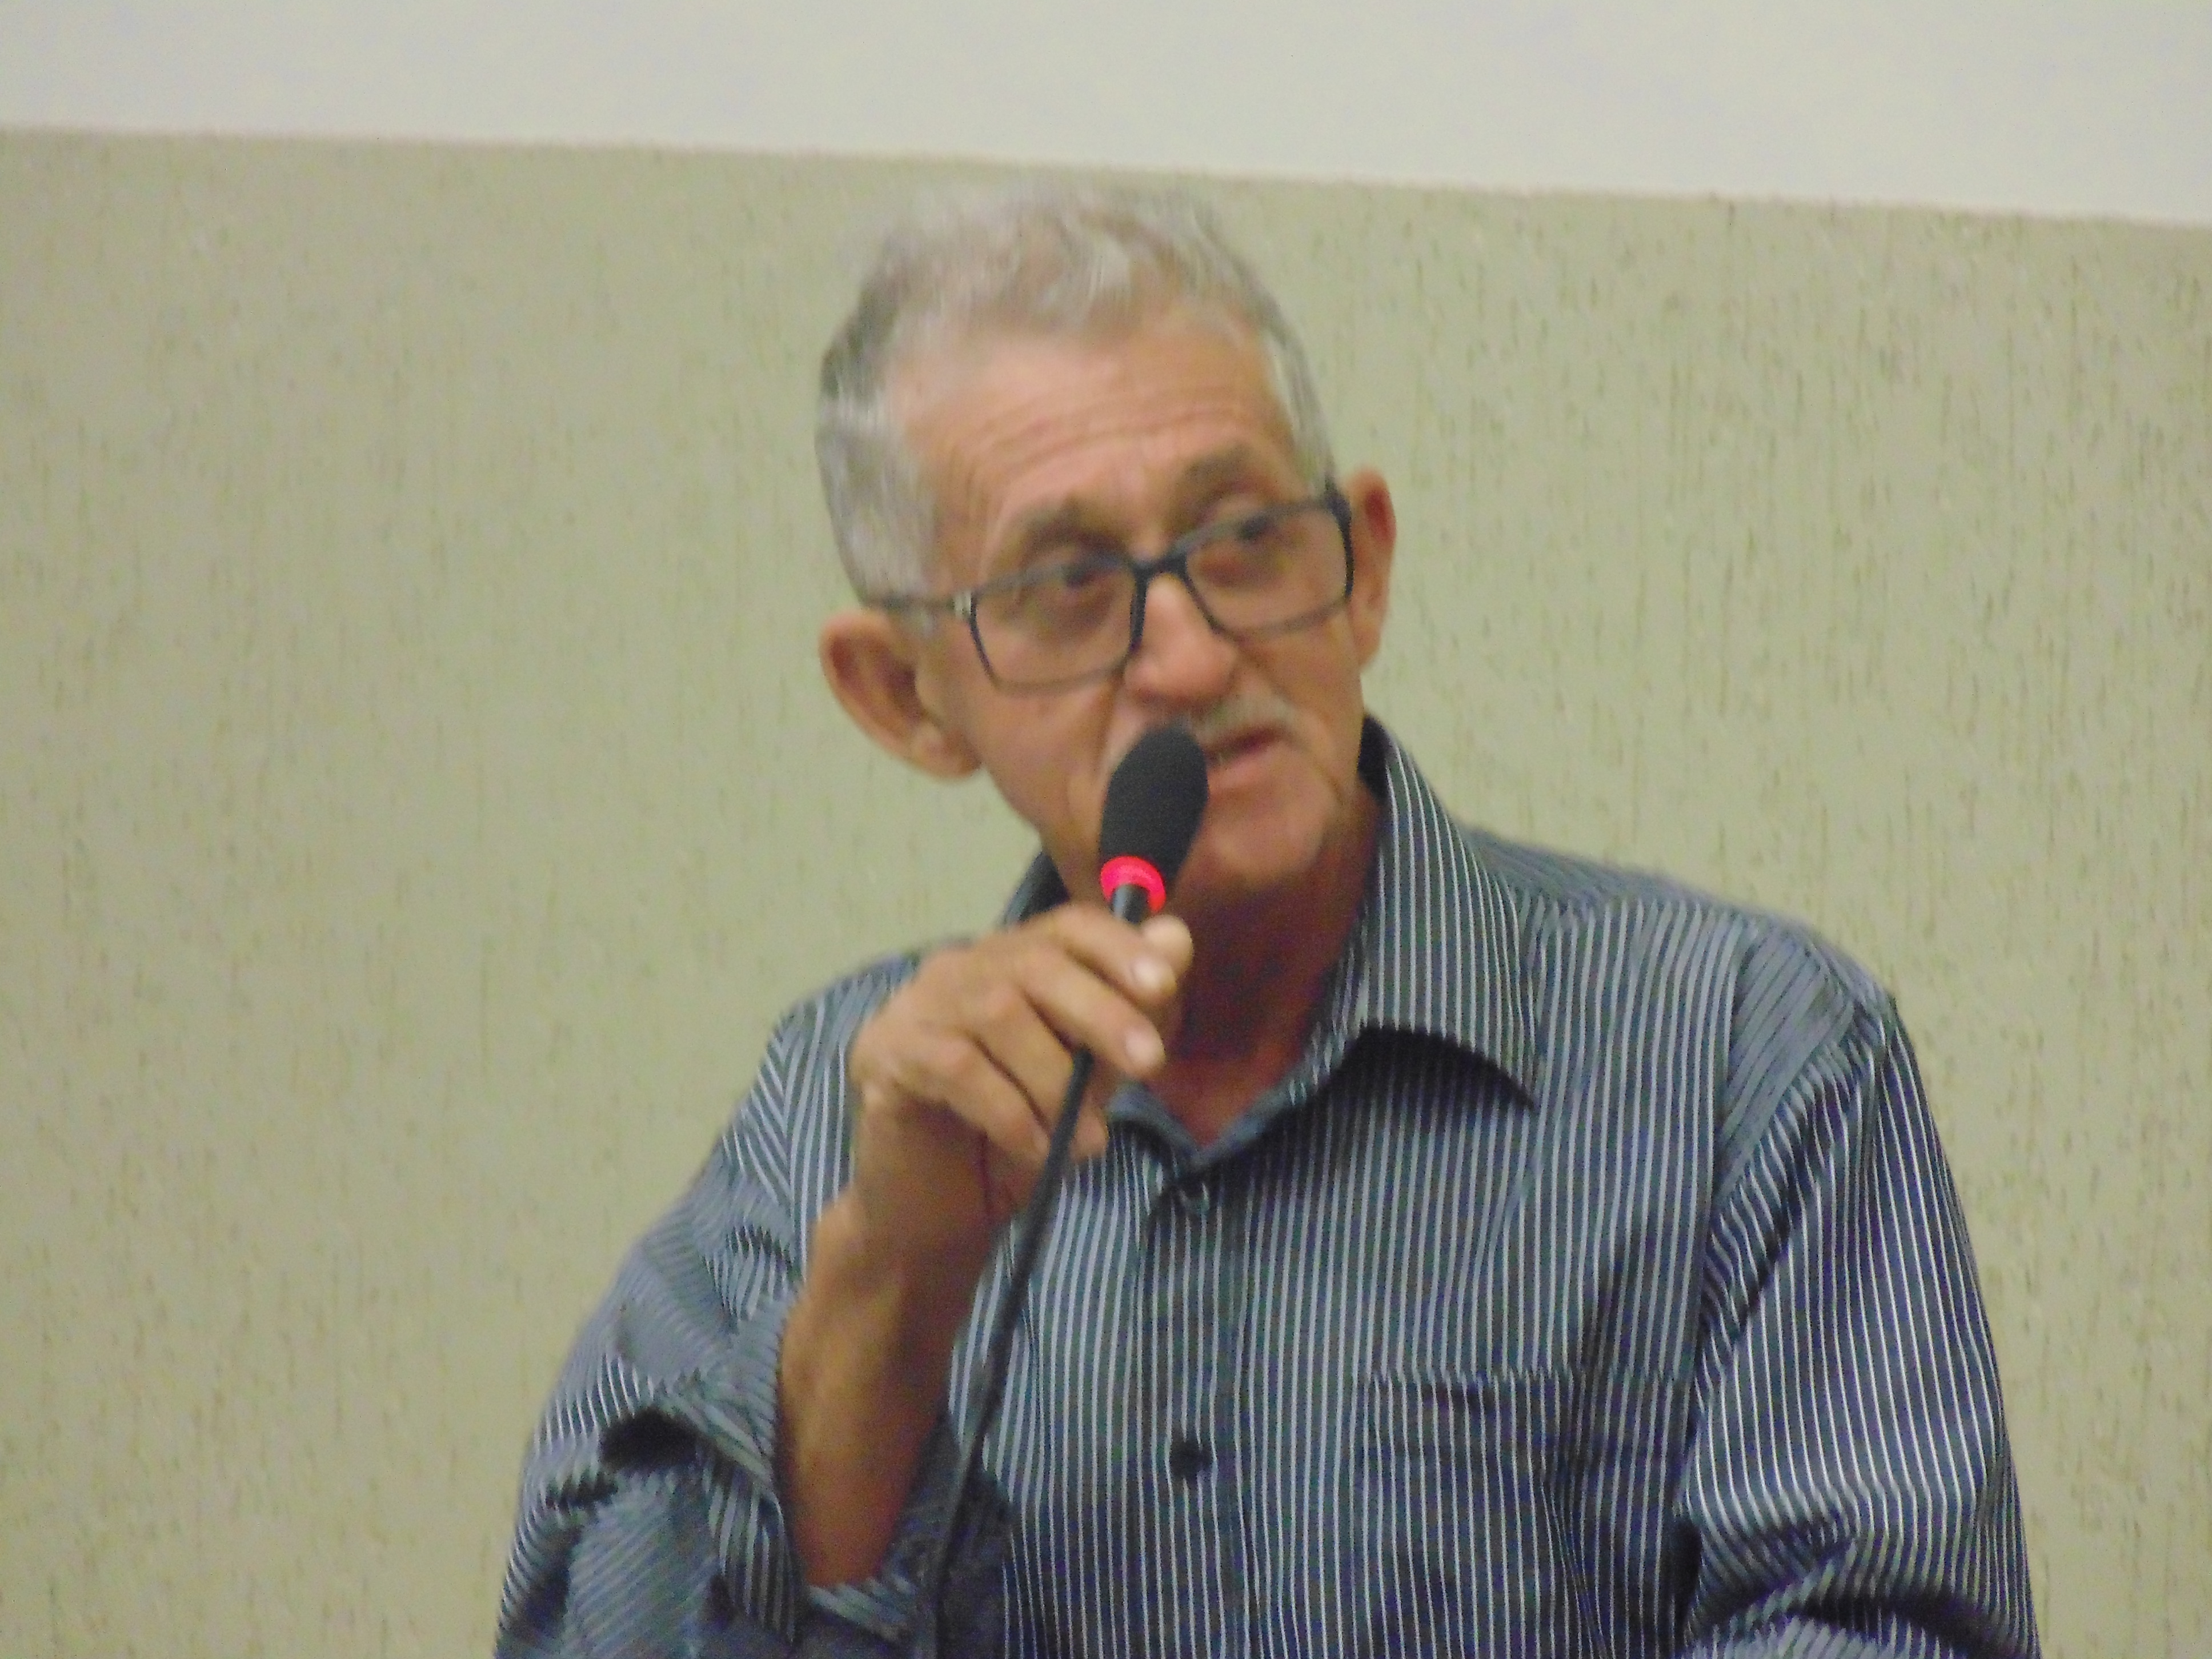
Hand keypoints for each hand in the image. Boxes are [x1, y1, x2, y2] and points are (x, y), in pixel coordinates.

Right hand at [842, 906, 1192, 1302]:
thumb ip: (1130, 1012)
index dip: (1117, 945)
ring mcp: (915, 1006)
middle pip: (1035, 963)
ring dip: (1054, 1079)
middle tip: (1148, 1063)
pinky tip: (1037, 1148)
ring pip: (997, 1013)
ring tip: (1089, 1140)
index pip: (1067, 927)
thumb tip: (1177, 937)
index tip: (1164, 984)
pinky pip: (956, 1067)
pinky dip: (1009, 1110)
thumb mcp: (1091, 1078)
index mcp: (1012, 960)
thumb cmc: (1018, 1137)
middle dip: (1101, 1011)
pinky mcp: (885, 1055)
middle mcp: (959, 968)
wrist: (934, 1214)